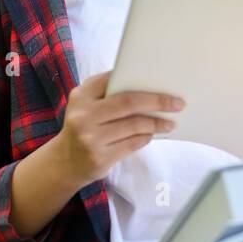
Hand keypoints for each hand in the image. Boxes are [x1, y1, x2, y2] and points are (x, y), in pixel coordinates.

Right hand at [54, 69, 185, 186]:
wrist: (64, 162)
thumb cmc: (84, 127)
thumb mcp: (86, 105)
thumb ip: (107, 93)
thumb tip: (148, 85)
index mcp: (81, 96)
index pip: (114, 80)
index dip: (140, 79)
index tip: (162, 80)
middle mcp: (83, 115)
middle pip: (129, 102)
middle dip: (158, 101)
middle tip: (178, 103)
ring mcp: (90, 138)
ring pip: (135, 125)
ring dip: (157, 123)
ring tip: (170, 123)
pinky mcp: (100, 157)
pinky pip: (133, 143)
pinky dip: (146, 137)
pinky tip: (152, 134)